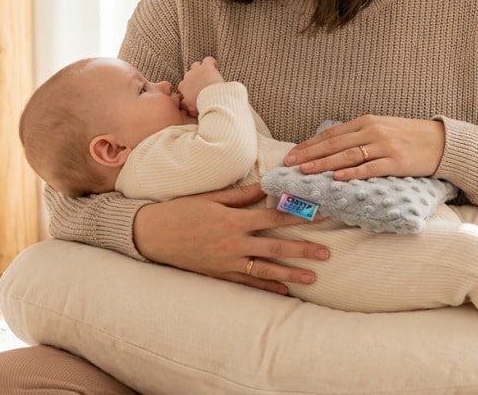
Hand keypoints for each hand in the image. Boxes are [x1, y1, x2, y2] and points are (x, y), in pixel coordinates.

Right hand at [132, 183, 329, 293]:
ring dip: (290, 273)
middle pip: (276, 246)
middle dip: (303, 249)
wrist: (151, 234)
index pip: (274, 217)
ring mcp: (227, 261)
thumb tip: (265, 185)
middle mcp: (234, 243)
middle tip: (327, 252)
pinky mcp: (219, 274)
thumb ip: (240, 195)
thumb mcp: (210, 198)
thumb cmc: (180, 211)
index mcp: (234, 220)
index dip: (299, 216)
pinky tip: (284, 291)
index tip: (320, 215)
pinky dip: (266, 286)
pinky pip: (247, 282)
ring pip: (265, 269)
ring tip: (313, 277)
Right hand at [177, 56, 223, 116]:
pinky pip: (208, 60)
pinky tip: (215, 67)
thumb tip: (185, 105)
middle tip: (203, 84)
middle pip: (189, 74)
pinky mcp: (207, 66)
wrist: (211, 100)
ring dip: (201, 69)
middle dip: (195, 78)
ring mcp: (197, 70)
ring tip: (208, 75)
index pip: (183, 84)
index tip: (195, 90)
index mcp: (183, 87)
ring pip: (196, 65)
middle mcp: (188, 77)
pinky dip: (212, 63)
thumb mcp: (192, 108)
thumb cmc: (202, 105)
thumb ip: (187, 105)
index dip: (189, 87)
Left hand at [283, 115, 445, 180]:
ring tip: (306, 171)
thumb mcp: (383, 128)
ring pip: (348, 155)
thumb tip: (333, 147)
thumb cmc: (410, 137)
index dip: (309, 144)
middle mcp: (373, 131)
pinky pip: (370, 168)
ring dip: (324, 164)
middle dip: (309, 154)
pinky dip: (353, 172)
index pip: (331, 134)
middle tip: (289, 164)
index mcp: (367, 122)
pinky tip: (338, 177)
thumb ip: (360, 135)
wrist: (442, 142)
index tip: (291, 154)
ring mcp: (385, 146)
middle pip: (334, 144)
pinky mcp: (397, 162)